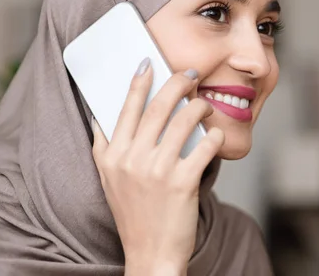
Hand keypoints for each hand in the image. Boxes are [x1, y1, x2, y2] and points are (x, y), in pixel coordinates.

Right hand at [91, 58, 224, 274]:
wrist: (150, 254)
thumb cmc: (133, 214)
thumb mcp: (109, 181)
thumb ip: (104, 148)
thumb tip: (101, 117)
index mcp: (112, 156)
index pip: (126, 109)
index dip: (139, 82)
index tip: (149, 63)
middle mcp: (132, 160)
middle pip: (158, 107)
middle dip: (177, 83)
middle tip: (191, 73)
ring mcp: (158, 171)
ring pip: (185, 120)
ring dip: (200, 106)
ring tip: (206, 105)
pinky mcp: (183, 182)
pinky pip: (205, 145)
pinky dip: (216, 135)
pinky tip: (217, 133)